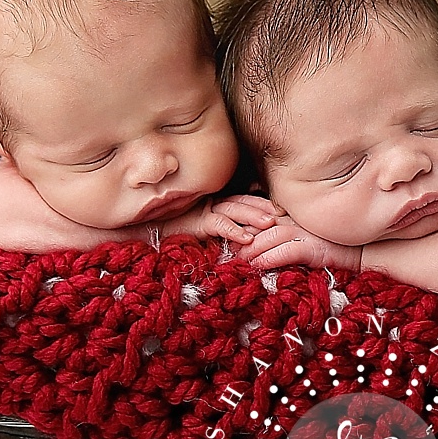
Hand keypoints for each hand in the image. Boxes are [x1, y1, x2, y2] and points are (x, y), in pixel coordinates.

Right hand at [160, 194, 280, 243]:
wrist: (152, 232)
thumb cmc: (181, 231)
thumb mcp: (209, 229)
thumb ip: (226, 228)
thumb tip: (250, 237)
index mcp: (219, 203)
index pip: (246, 200)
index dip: (264, 204)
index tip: (284, 211)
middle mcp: (215, 203)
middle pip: (245, 202)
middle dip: (265, 207)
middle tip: (284, 214)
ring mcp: (206, 209)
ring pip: (235, 210)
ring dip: (254, 216)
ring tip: (270, 223)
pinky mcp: (197, 220)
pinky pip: (219, 224)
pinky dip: (234, 230)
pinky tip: (247, 238)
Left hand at [237, 215, 361, 272]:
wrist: (362, 254)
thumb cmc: (333, 248)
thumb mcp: (307, 238)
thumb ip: (288, 237)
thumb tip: (264, 245)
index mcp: (294, 216)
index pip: (264, 217)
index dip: (246, 225)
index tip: (231, 236)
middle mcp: (298, 221)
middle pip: (263, 225)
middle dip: (243, 237)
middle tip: (228, 249)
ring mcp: (306, 233)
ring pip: (271, 236)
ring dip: (252, 248)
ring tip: (238, 260)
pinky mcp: (314, 247)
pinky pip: (287, 251)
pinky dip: (270, 258)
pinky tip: (258, 265)